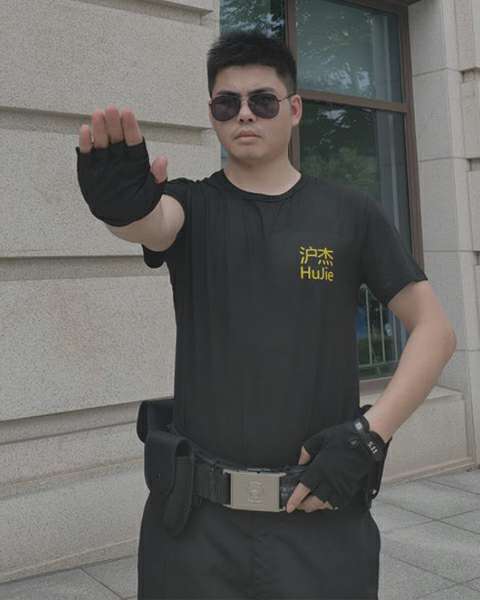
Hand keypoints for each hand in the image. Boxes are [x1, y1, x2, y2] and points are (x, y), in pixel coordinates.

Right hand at [76, 105, 168, 225]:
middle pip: (117, 137)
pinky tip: (85, 130)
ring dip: (100, 128)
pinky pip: (88, 155)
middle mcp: (120, 158)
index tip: (128, 113)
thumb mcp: (153, 192)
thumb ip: (157, 177)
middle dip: (114, 123)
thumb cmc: (140, 203)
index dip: (130, 127)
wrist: (125, 218)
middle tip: (111, 110)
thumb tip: (163, 160)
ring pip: (102, 142)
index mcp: (136, 160)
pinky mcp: (91, 170)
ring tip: (98, 114)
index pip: (134, 140)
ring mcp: (105, 163)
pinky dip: (86, 143)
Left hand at [286, 418, 385, 512]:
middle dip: (304, 505)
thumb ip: (306, 451)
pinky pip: (339, 503)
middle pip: (314, 500)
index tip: (289, 507)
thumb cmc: (342, 438)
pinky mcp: (350, 488)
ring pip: (326, 504)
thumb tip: (300, 462)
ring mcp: (341, 485)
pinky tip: (325, 502)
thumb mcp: (319, 438)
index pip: (304, 488)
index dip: (295, 499)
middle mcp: (330, 480)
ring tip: (310, 505)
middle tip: (298, 505)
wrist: (365, 442)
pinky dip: (330, 505)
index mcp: (320, 468)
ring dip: (316, 506)